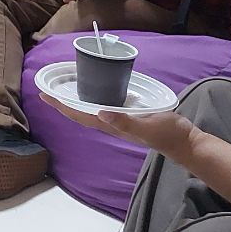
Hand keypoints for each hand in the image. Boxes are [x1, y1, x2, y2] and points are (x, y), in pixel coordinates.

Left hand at [39, 93, 196, 157]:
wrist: (186, 141)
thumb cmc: (168, 134)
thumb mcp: (149, 126)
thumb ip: (127, 123)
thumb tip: (101, 114)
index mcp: (113, 126)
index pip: (81, 116)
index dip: (62, 106)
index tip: (44, 96)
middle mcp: (112, 124)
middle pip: (81, 113)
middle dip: (63, 103)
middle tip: (47, 91)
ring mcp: (120, 121)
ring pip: (91, 111)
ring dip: (76, 101)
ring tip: (63, 90)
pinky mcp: (130, 116)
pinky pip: (105, 107)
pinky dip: (94, 99)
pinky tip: (95, 92)